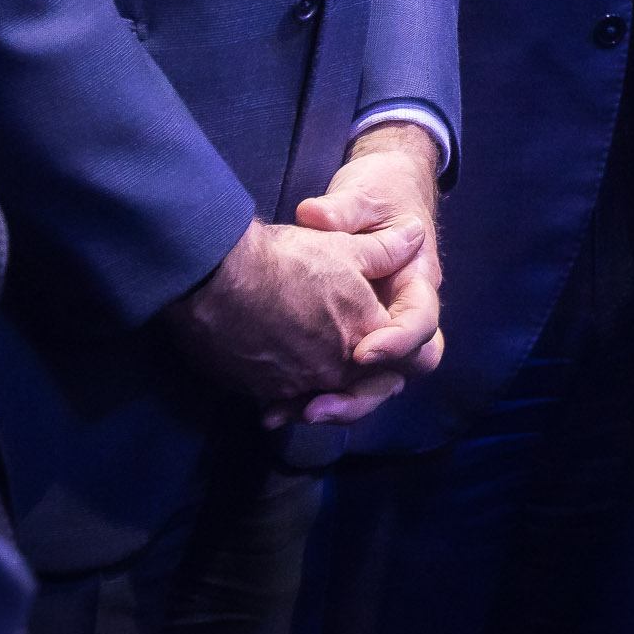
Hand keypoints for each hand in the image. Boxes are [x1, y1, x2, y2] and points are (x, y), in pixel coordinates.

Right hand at [166, 208, 429, 428]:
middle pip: (360, 383)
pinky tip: (276, 382)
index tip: (381, 336)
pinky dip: (283, 394)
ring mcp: (299, 384)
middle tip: (347, 357)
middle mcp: (338, 369)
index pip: (401, 355)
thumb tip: (416, 234)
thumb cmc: (286, 259)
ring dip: (318, 388)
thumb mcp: (345, 246)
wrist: (217, 278)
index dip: (395, 345)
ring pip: (320, 393)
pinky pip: (282, 400)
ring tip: (306, 370)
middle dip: (358, 373)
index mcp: (367, 335)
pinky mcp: (262, 391)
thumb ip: (386, 249)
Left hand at [286, 121, 447, 423]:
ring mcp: (377, 335)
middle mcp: (402, 319)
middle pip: (400, 372)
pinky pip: (338, 382)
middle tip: (318, 405)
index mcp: (416, 283)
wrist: (378, 197)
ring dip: (335, 406)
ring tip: (289, 413)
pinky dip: (308, 399)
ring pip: (368, 387)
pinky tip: (270, 409)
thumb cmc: (380, 191)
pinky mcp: (349, 344)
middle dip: (361, 395)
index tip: (362, 352)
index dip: (397, 342)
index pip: (420, 322)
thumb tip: (317, 215)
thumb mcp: (365, 193)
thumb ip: (345, 209)